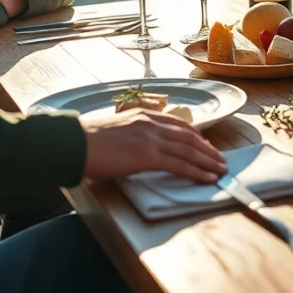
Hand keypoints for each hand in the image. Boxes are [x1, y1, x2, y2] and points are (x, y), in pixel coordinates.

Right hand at [83, 109, 227, 182]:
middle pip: (189, 137)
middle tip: (220, 159)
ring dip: (208, 161)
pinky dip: (197, 171)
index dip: (195, 137)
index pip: (178, 125)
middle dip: (208, 149)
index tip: (205, 145)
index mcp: (144, 116)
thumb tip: (136, 146)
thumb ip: (132, 134)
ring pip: (189, 150)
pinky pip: (180, 164)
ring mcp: (151, 138)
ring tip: (221, 169)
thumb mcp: (115, 130)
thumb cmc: (86, 141)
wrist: (72, 143)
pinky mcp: (147, 155)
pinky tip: (207, 177)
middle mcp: (151, 124)